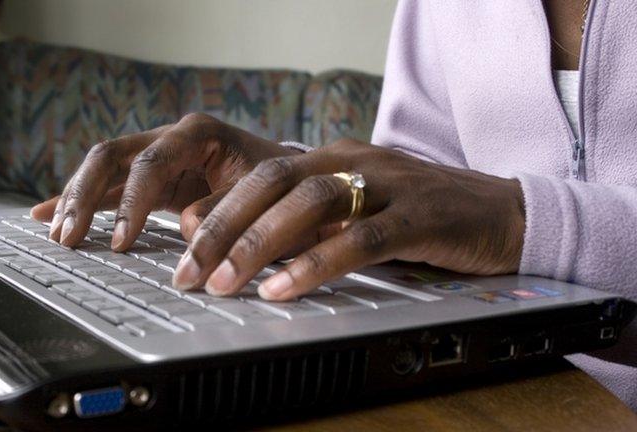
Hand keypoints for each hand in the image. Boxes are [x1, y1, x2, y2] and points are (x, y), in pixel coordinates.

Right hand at [30, 113, 298, 248]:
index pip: (150, 162)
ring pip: (102, 169)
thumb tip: (187, 228)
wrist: (285, 177)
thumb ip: (224, 208)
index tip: (121, 241)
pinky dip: (81, 201)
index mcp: (197, 133)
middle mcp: (170, 137)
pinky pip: (108, 185)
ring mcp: (157, 154)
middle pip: (111, 156)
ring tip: (58, 236)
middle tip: (69, 237)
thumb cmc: (277, 183)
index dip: (131, 203)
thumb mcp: (260, 194)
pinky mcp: (151, 177)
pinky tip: (46, 214)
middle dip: (85, 196)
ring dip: (76, 200)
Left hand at [173, 138, 525, 300]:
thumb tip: (252, 243)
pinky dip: (316, 264)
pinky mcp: (419, 216)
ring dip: (259, 244)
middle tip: (190, 270)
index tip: (182, 240)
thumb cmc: (420, 215)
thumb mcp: (356, 210)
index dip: (219, 206)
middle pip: (273, 181)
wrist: (502, 211)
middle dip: (224, 226)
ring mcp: (387, 185)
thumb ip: (311, 220)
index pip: (261, 174)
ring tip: (224, 282)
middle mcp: (354, 161)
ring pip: (310, 203)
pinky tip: (283, 288)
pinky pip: (359, 239)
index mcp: (334, 156)